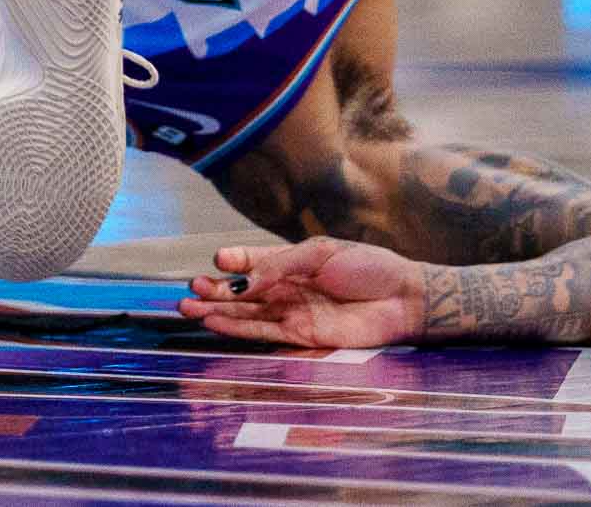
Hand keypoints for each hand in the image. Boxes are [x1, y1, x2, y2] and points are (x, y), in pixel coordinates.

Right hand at [178, 237, 425, 347]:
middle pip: (243, 291)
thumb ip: (279, 265)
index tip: (217, 260)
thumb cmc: (367, 266)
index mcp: (292, 261)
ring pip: (246, 313)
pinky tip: (215, 323)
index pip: (252, 260)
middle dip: (215, 290)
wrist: (402, 298)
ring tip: (187, 308)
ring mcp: (292, 313)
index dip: (233, 261)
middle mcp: (287, 288)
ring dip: (218, 312)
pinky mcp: (301, 336)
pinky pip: (262, 333)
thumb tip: (243, 280)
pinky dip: (238, 328)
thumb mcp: (320, 253)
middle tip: (190, 290)